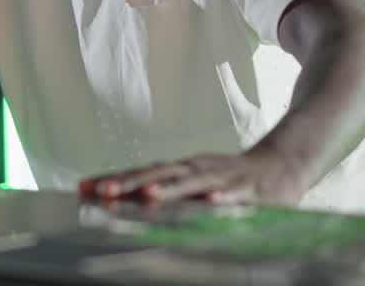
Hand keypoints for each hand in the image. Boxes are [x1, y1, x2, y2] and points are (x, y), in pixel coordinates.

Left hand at [77, 146, 308, 206]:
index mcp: (181, 169)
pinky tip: (213, 200)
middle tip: (104, 192)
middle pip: (160, 173)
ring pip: (194, 182)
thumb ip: (162, 191)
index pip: (141, 173)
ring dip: (171, 188)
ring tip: (149, 195)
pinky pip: (236, 194)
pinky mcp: (250, 189)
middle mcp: (197, 169)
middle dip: (131, 182)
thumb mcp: (192, 183)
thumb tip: (121, 198)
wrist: (281, 164)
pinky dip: (225, 196)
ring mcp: (223, 177)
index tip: (83, 189)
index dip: (113, 180)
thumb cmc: (229, 178)